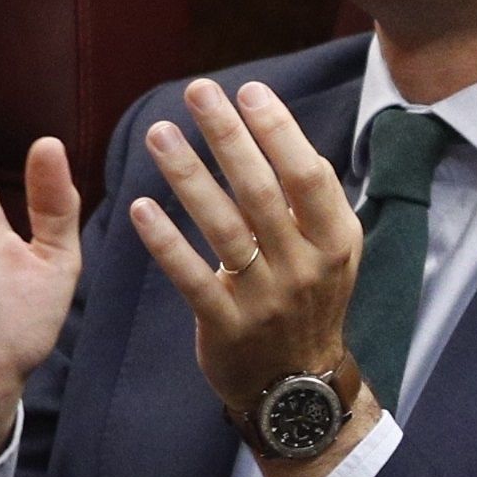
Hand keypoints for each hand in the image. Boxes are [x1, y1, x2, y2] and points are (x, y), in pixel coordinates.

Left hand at [126, 79, 362, 440]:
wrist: (296, 385)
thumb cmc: (311, 301)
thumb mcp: (333, 252)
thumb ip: (317, 201)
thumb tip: (290, 138)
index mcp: (336, 240)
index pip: (307, 174)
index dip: (279, 131)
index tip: (248, 90)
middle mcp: (305, 265)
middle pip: (261, 191)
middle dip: (228, 136)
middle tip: (198, 92)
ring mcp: (265, 297)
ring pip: (223, 227)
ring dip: (189, 176)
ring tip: (159, 134)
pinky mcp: (226, 325)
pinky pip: (191, 277)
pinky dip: (166, 242)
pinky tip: (140, 208)